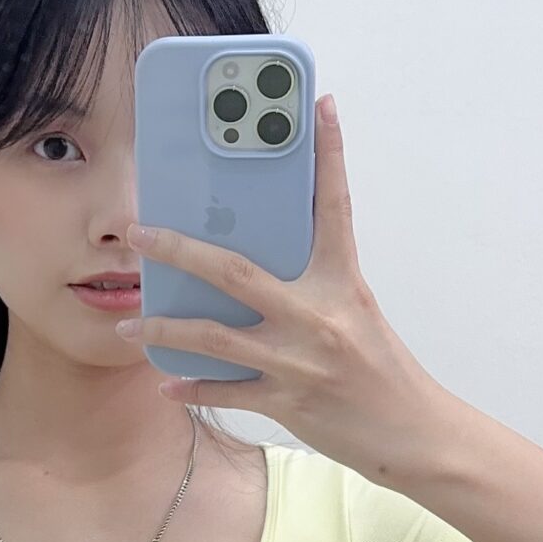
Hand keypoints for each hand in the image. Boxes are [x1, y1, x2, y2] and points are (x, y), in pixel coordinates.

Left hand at [116, 92, 439, 473]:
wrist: (413, 434)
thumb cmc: (384, 370)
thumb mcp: (358, 312)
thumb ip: (316, 285)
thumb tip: (261, 264)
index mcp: (342, 283)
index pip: (334, 207)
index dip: (330, 155)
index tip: (320, 107)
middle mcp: (318, 316)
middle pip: (235, 271)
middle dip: (179, 251)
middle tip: (138, 233)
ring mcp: (298, 361)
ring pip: (215, 336)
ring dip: (165, 328)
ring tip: (129, 324)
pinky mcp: (288, 401)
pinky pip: (226, 392)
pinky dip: (193, 388)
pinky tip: (166, 383)